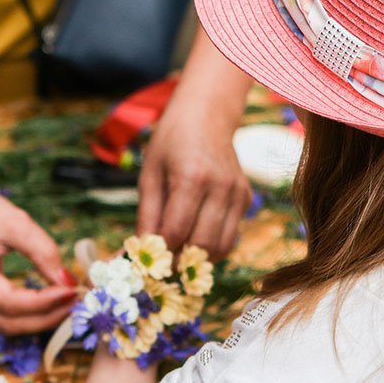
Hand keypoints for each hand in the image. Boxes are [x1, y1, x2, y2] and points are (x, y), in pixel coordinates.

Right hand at [0, 184, 76, 334]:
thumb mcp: (17, 222)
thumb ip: (43, 251)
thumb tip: (67, 281)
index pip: (9, 302)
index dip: (44, 302)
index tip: (71, 291)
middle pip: (8, 322)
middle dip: (46, 317)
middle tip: (75, 302)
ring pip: (7, 325)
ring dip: (40, 319)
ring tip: (67, 303)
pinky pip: (4, 317)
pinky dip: (30, 314)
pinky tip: (51, 302)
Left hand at [137, 78, 251, 257]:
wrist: (207, 116)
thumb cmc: (171, 143)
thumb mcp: (150, 174)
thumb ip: (147, 216)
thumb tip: (136, 255)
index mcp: (191, 177)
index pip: (176, 231)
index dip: (159, 253)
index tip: (147, 263)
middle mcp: (220, 187)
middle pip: (202, 245)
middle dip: (180, 262)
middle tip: (163, 266)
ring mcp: (238, 193)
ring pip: (222, 246)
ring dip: (199, 259)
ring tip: (179, 254)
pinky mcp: (246, 198)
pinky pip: (231, 236)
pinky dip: (213, 245)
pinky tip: (197, 235)